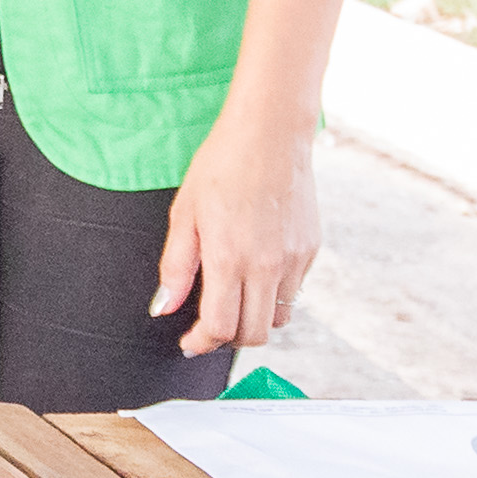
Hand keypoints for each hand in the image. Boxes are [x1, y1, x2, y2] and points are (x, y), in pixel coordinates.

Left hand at [157, 110, 322, 356]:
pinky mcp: (312, 249)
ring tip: (232, 300)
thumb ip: (176, 268)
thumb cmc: (220, 167)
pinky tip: (254, 272)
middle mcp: (268, 265)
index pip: (221, 328)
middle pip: (254, 333)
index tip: (189, 343)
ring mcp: (295, 259)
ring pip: (279, 318)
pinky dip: (273, 295)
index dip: (201, 344)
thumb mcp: (184, 214)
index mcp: (231, 259)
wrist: (269, 134)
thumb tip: (164, 308)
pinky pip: (294, 291)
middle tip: (207, 326)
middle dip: (227, 338)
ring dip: (254, 319)